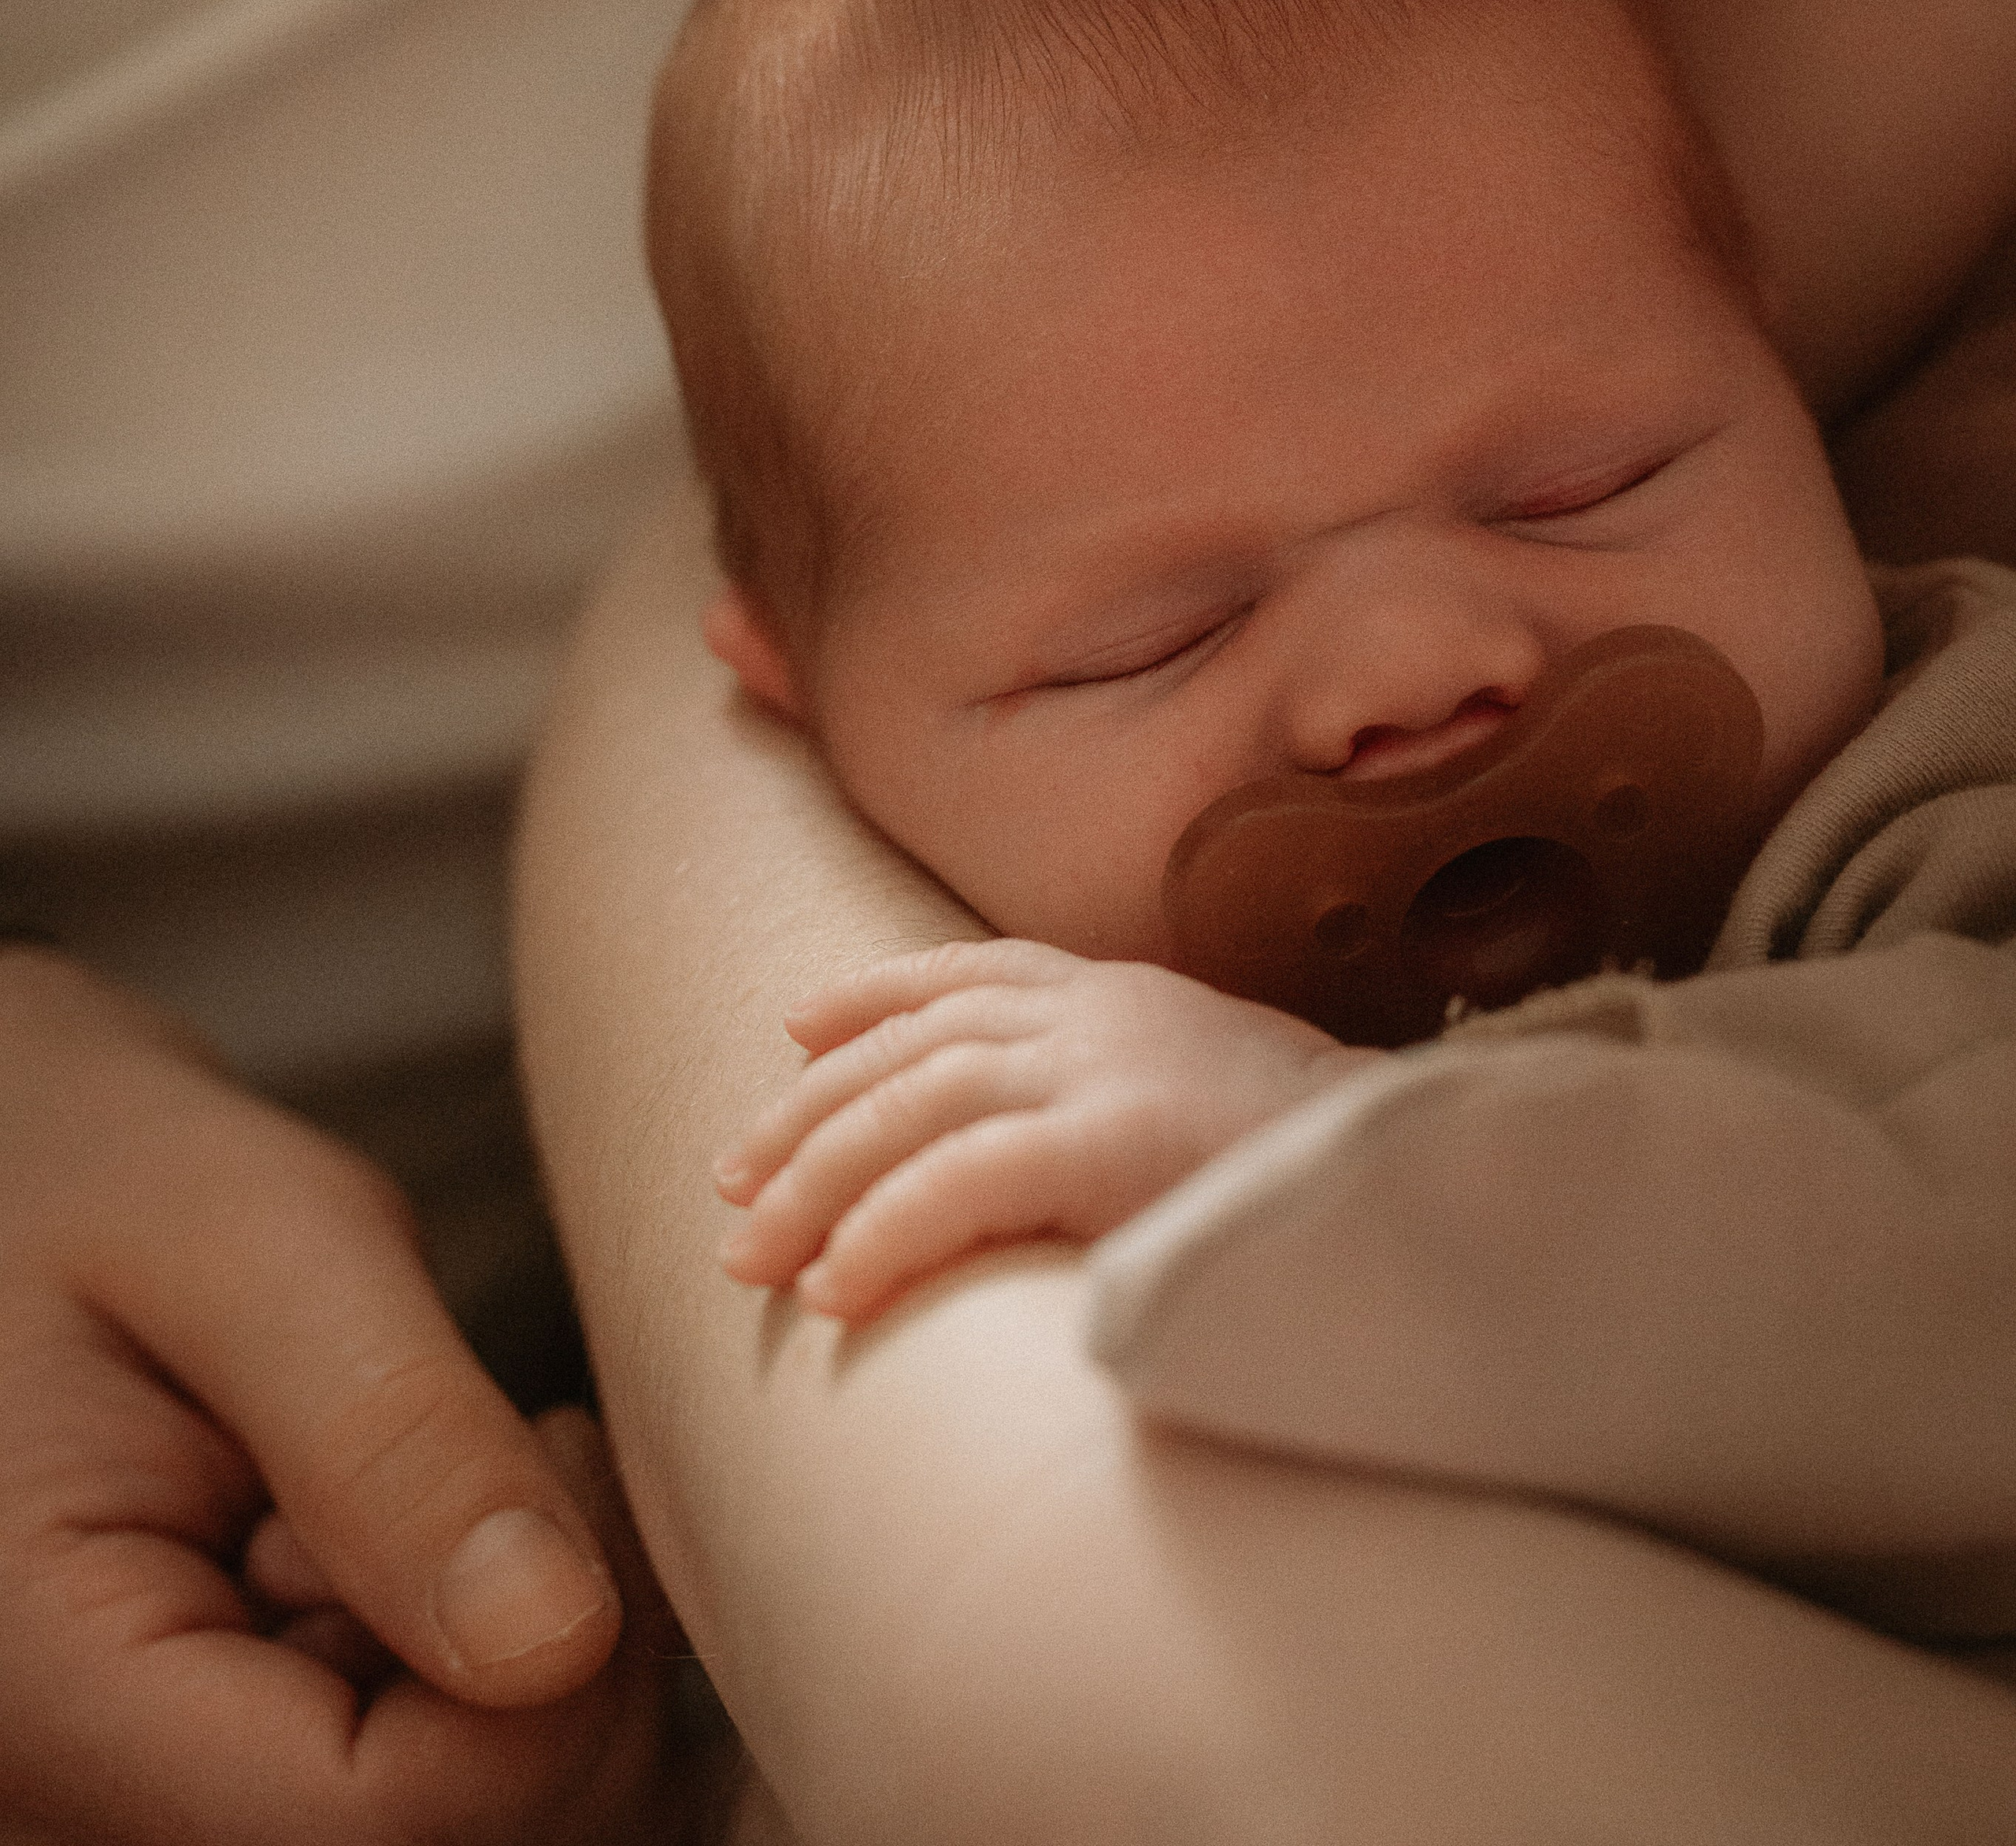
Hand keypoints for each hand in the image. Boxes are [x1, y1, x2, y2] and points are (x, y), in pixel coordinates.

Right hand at [0, 946, 679, 1845]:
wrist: (1, 1182)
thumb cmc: (97, 1174)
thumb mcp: (251, 1241)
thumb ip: (393, 1437)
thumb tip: (557, 1643)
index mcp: (45, 1698)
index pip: (386, 1819)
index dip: (552, 1678)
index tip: (559, 1452)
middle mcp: (72, 1810)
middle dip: (555, 1674)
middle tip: (522, 1451)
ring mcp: (131, 1814)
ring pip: (456, 1841)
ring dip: (514, 1683)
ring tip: (430, 1492)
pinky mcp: (202, 1790)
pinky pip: (412, 1809)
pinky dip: (473, 1695)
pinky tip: (412, 1559)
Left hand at [716, 938, 1369, 1323]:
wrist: (1432, 1187)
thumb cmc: (1330, 1171)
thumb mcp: (1218, 1101)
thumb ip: (1132, 1102)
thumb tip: (1064, 1159)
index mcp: (1126, 994)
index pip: (972, 975)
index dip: (877, 996)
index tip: (801, 1025)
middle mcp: (1101, 1012)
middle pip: (913, 1048)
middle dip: (812, 1115)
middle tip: (734, 1186)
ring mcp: (1105, 1067)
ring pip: (912, 1106)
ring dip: (818, 1184)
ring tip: (752, 1260)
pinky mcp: (1113, 1140)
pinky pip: (960, 1179)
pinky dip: (885, 1229)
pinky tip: (834, 1288)